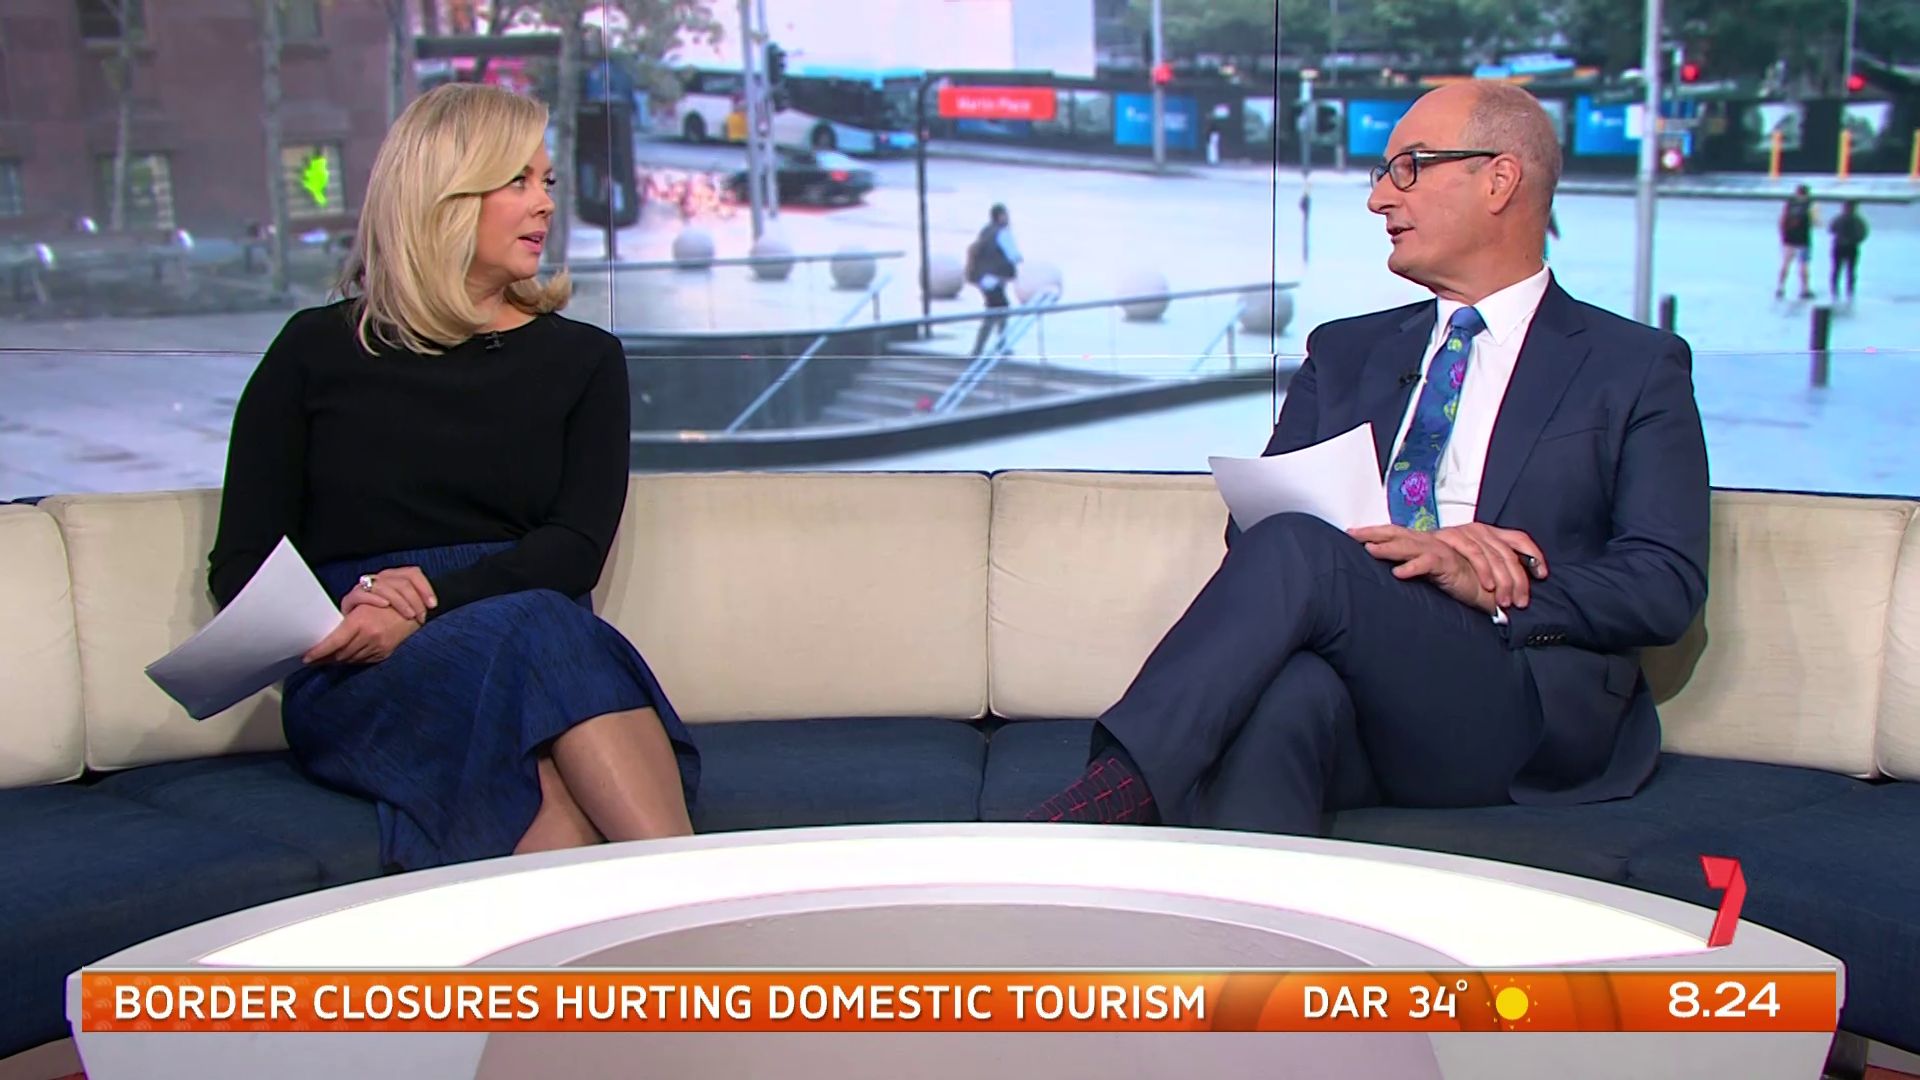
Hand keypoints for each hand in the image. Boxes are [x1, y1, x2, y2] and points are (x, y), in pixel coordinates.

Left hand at [304, 604, 421, 665]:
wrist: (415, 605)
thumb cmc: (387, 595)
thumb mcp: (361, 599)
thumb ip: (345, 616)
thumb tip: (329, 632)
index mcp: (360, 622)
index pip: (333, 644)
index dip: (318, 652)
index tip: (306, 657)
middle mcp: (369, 637)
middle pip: (340, 654)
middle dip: (326, 657)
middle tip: (314, 658)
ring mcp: (378, 647)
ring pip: (351, 659)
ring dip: (339, 659)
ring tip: (327, 658)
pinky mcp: (385, 652)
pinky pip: (364, 660)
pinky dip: (353, 659)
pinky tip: (346, 656)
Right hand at [341, 565, 437, 622]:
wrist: (354, 633)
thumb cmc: (381, 622)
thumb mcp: (403, 613)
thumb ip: (414, 606)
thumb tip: (432, 606)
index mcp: (394, 578)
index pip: (413, 573)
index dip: (425, 587)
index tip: (432, 605)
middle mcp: (380, 579)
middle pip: (402, 581)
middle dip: (415, 600)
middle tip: (420, 617)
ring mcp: (364, 588)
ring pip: (384, 586)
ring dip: (400, 601)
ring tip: (408, 615)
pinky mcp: (350, 600)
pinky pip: (361, 593)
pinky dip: (373, 598)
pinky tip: (384, 605)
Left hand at [1348, 524, 1497, 613]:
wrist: (1492, 586)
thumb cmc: (1465, 577)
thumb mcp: (1434, 571)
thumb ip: (1416, 565)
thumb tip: (1394, 569)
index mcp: (1425, 543)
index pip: (1396, 534)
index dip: (1374, 531)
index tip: (1352, 532)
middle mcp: (1430, 544)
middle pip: (1397, 534)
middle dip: (1373, 533)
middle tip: (1351, 533)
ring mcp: (1440, 553)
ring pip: (1409, 547)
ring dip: (1388, 548)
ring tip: (1368, 549)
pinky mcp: (1449, 566)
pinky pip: (1428, 565)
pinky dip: (1412, 568)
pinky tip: (1397, 573)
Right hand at [1428, 524, 1547, 610]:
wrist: (1410, 554)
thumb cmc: (1447, 566)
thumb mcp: (1478, 567)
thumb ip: (1498, 572)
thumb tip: (1521, 591)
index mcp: (1489, 533)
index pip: (1520, 539)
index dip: (1534, 556)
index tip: (1542, 575)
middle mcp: (1479, 529)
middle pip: (1508, 554)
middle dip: (1518, 581)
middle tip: (1519, 603)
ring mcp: (1463, 533)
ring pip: (1492, 556)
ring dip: (1501, 582)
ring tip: (1502, 601)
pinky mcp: (1447, 539)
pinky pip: (1473, 553)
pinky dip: (1482, 571)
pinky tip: (1487, 586)